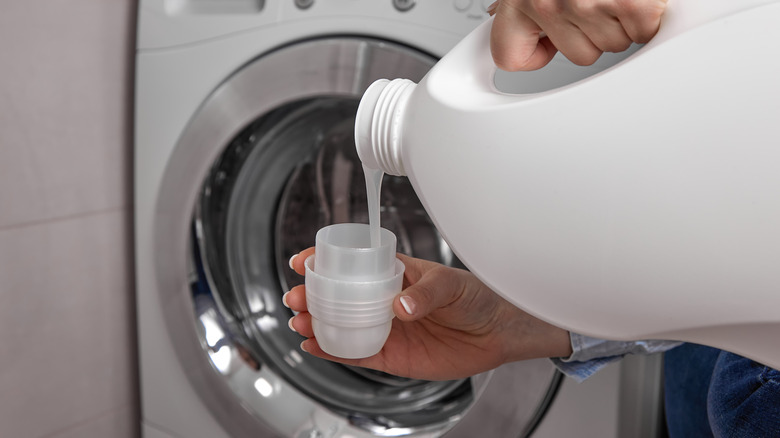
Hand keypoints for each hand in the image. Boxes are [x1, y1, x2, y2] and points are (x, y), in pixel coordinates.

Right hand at [285, 249, 571, 380]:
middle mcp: (383, 301)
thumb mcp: (450, 285)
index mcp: (393, 274)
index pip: (351, 265)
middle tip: (296, 298)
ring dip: (316, 324)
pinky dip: (332, 351)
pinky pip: (356, 353)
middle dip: (311, 296)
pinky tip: (314, 346)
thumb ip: (425, 294)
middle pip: (337, 298)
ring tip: (299, 323)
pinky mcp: (391, 356)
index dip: (323, 262)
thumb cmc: (476, 297)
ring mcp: (385, 328)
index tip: (304, 262)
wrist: (496, 332)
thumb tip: (400, 306)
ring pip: (340, 326)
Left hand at [487, 0, 667, 69]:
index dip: (534, 51)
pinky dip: (646, 16)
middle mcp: (549, 0)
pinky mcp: (630, 2)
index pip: (509, 56)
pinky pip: (641, 33)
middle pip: (577, 54)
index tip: (544, 44)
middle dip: (591, 30)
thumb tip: (507, 19)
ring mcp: (589, 4)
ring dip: (619, 20)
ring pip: (610, 45)